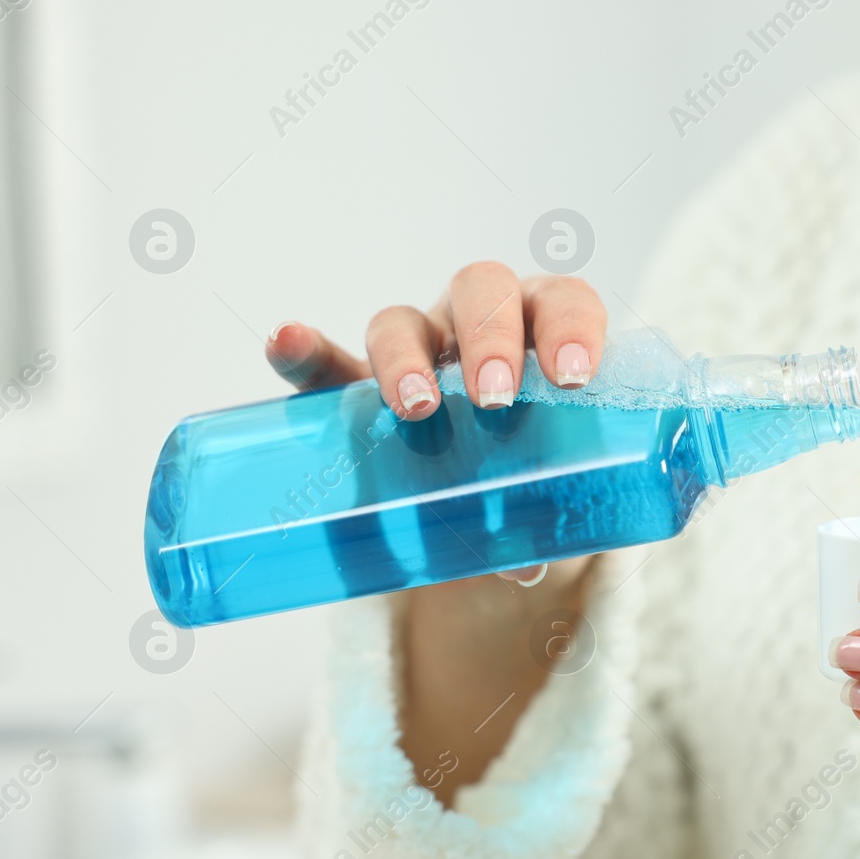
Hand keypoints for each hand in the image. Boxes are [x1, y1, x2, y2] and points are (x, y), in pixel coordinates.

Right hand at [262, 261, 608, 585]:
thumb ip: (538, 513)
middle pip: (480, 293)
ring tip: (414, 407)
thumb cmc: (529, 465)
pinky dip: (304, 351)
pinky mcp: (352, 384)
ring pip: (401, 323)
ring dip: (407, 360)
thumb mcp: (543, 480)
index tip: (574, 375)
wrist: (475, 482)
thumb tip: (523, 565)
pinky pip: (324, 363)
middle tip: (495, 399)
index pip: (562, 302)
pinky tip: (285, 343)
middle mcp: (476, 324)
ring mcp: (414, 348)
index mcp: (542, 331)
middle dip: (491, 341)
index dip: (571, 327)